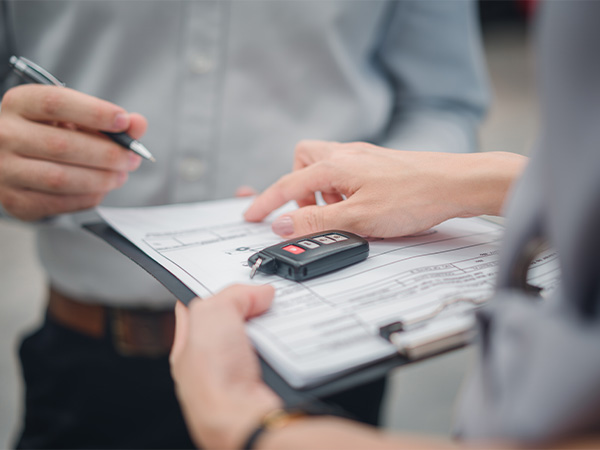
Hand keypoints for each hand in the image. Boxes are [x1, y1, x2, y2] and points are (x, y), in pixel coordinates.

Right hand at [0, 84, 146, 220]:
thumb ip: (106, 118)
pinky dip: (88, 197)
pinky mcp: (15, 201)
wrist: (12, 159)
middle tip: (131, 158)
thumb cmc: (48, 132)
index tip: (123, 121)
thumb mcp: (73, 117)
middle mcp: (5, 134)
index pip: (55, 103)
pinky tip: (101, 189)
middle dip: (107, 154)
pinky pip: (58, 203)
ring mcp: (5, 170)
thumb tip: (137, 124)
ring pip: (60, 178)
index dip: (94, 112)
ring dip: (100, 179)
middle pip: (62, 145)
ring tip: (120, 175)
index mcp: (19, 103)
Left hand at [170, 284, 282, 449]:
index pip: (198, 308)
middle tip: (263, 297)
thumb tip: (261, 294)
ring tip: (280, 319)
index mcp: (190, 346)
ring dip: (274, 326)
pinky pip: (285, 352)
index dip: (214, 288)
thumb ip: (233, 294)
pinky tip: (291, 340)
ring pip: (264, 336)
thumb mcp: (212, 314)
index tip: (232, 277)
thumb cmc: (214, 380)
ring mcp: (244, 373)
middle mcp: (215, 363)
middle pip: (236, 320)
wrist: (247, 420)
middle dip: (250, 307)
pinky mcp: (271, 381)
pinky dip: (291, 343)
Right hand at [244, 140, 526, 237]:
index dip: (266, 203)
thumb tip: (282, 224)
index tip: (251, 216)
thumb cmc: (413, 198)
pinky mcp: (377, 165)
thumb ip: (316, 222)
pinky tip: (362, 210)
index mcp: (334, 165)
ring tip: (344, 217)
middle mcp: (345, 155)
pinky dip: (343, 193)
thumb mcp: (358, 219)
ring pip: (326, 169)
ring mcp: (363, 158)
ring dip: (324, 194)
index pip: (288, 185)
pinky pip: (347, 175)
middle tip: (312, 214)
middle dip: (298, 188)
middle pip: (303, 161)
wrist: (456, 184)